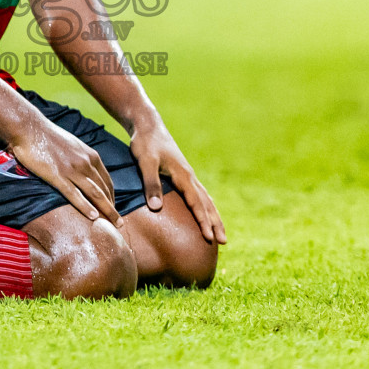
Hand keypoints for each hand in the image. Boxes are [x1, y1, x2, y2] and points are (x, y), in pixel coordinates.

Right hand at [8, 121, 120, 226]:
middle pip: (104, 189)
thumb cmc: (49, 137)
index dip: (112, 196)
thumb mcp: (73, 145)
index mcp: (90, 155)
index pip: (107, 180)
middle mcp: (85, 163)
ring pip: (95, 194)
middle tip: (120, 223)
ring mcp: (72, 170)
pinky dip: (86, 207)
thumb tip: (85, 169)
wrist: (30, 128)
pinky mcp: (58, 175)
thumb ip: (82, 158)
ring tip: (114, 225)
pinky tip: (93, 217)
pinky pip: (75, 194)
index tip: (114, 208)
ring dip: (107, 210)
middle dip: (113, 207)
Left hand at [130, 122, 227, 244]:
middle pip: (207, 203)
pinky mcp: (183, 174)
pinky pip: (199, 194)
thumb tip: (156, 208)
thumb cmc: (145, 143)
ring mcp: (188, 175)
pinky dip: (206, 206)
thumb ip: (151, 184)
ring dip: (213, 216)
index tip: (209, 238)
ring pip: (206, 199)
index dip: (203, 221)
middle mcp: (190, 176)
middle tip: (223, 242)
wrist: (148, 125)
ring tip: (220, 233)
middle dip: (215, 223)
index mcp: (183, 175)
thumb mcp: (145, 162)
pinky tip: (207, 212)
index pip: (197, 203)